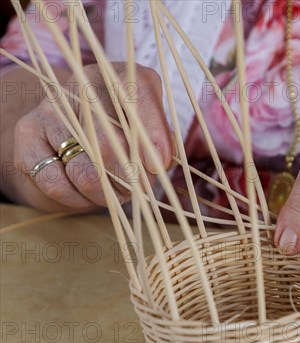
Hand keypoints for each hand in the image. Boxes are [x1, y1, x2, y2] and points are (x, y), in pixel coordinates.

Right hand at [12, 63, 172, 209]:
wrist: (71, 132)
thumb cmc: (122, 130)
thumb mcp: (149, 125)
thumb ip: (162, 137)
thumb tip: (160, 159)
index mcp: (115, 75)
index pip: (137, 91)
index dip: (152, 131)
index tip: (159, 164)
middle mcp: (79, 86)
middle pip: (109, 142)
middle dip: (131, 177)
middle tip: (141, 189)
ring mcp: (49, 110)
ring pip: (84, 170)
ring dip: (108, 194)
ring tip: (120, 195)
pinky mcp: (27, 136)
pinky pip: (57, 183)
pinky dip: (79, 199)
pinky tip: (90, 198)